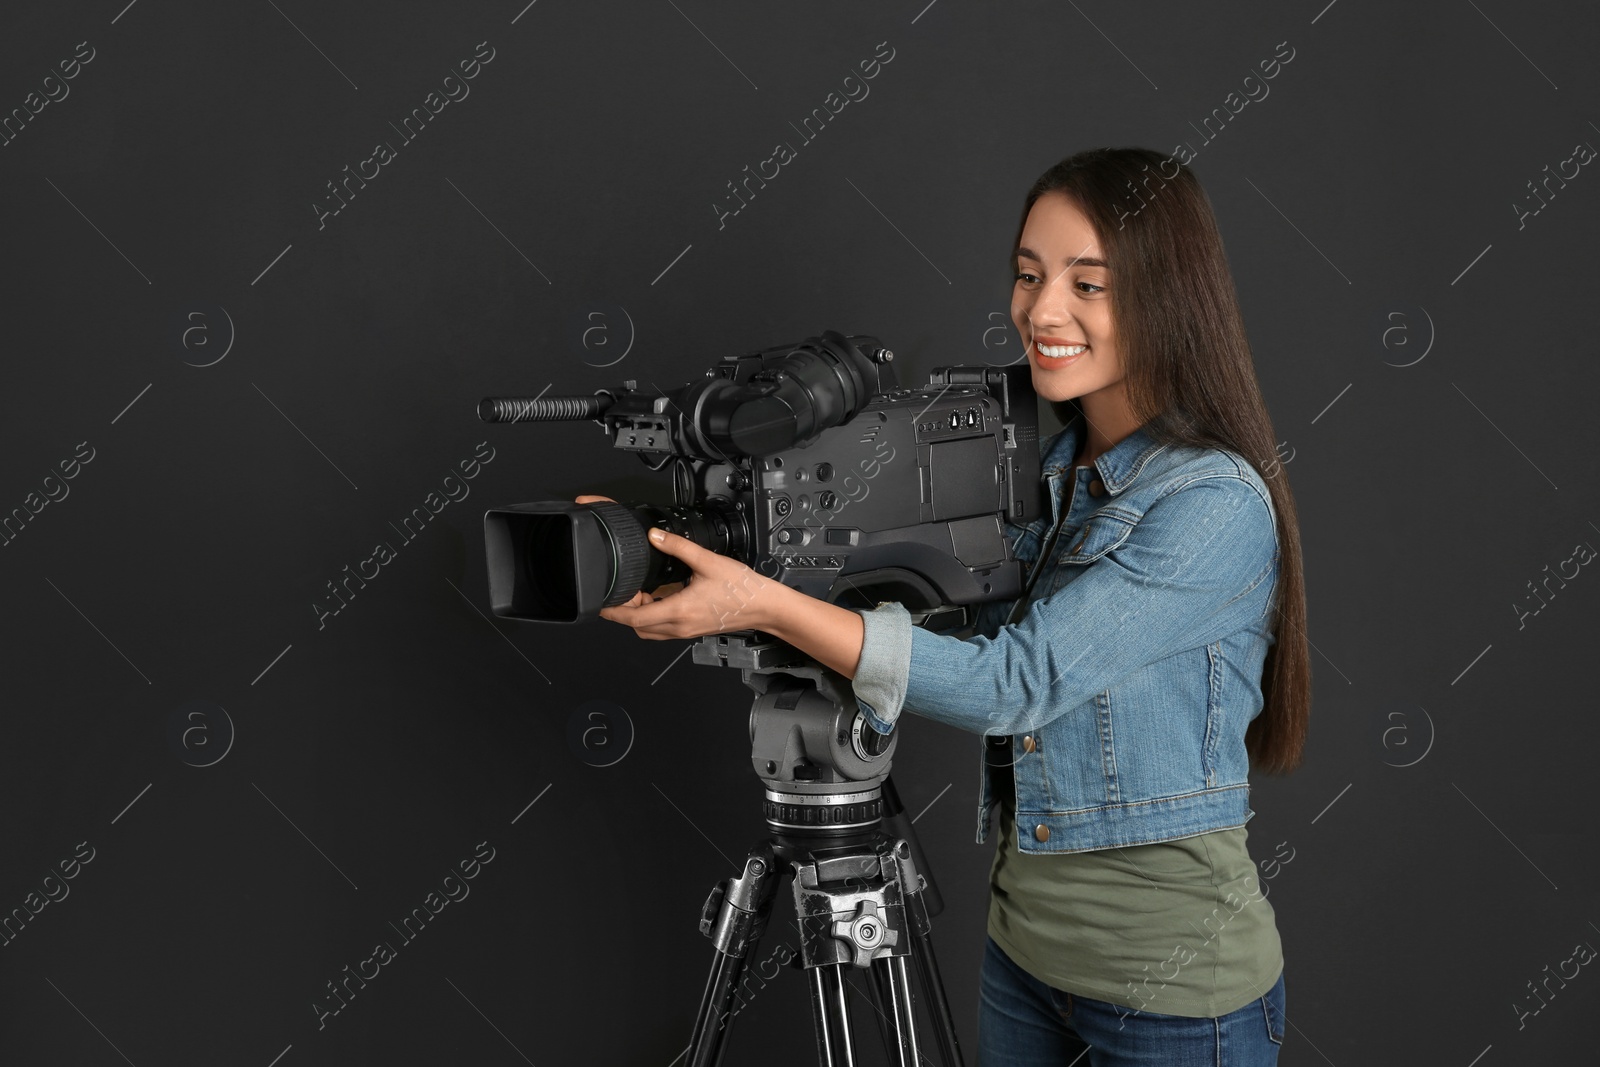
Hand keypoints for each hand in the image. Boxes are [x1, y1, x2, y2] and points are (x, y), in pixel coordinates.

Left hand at [575, 494, 779, 639]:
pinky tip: (661, 597)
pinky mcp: (693, 629)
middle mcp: (679, 626)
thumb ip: (678, 547)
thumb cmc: (742, 589)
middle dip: (625, 612)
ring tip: (641, 593)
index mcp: (679, 611)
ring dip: (640, 616)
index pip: (634, 619)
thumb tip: (655, 536)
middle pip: (638, 627)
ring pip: (650, 630)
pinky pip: (664, 628)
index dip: (614, 612)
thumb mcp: (708, 561)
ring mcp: (686, 631)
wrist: (764, 606)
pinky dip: (655, 616)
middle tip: (623, 591)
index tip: (602, 602)